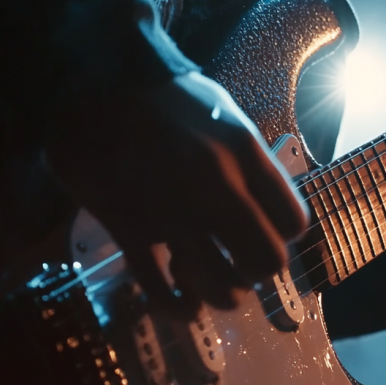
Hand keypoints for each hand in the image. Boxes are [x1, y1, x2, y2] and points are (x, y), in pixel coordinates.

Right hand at [44, 72, 308, 311]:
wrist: (92, 78)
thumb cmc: (166, 98)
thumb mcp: (226, 115)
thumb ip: (252, 164)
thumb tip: (270, 212)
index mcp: (243, 150)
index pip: (293, 221)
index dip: (283, 238)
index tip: (268, 236)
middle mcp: (213, 180)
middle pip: (265, 259)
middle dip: (257, 272)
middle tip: (244, 268)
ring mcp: (170, 206)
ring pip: (220, 283)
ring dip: (224, 295)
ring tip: (218, 291)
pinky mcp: (126, 224)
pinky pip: (160, 288)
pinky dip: (177, 306)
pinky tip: (184, 305)